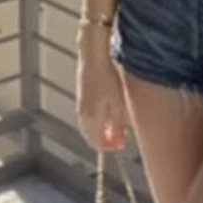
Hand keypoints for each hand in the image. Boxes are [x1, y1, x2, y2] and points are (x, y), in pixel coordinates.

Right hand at [76, 35, 129, 152]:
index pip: (97, 143)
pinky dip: (97, 120)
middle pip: (91, 137)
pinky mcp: (82, 95)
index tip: (121, 145)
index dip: (109, 147)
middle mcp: (83, 115)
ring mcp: (81, 105)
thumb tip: (119, 139)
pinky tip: (108, 112)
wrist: (94, 55)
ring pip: (88, 126)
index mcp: (92, 119)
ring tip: (115, 126)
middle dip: (105, 140)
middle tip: (119, 139)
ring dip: (100, 130)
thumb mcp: (119, 103)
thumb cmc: (109, 77)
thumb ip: (119, 124)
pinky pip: (87, 116)